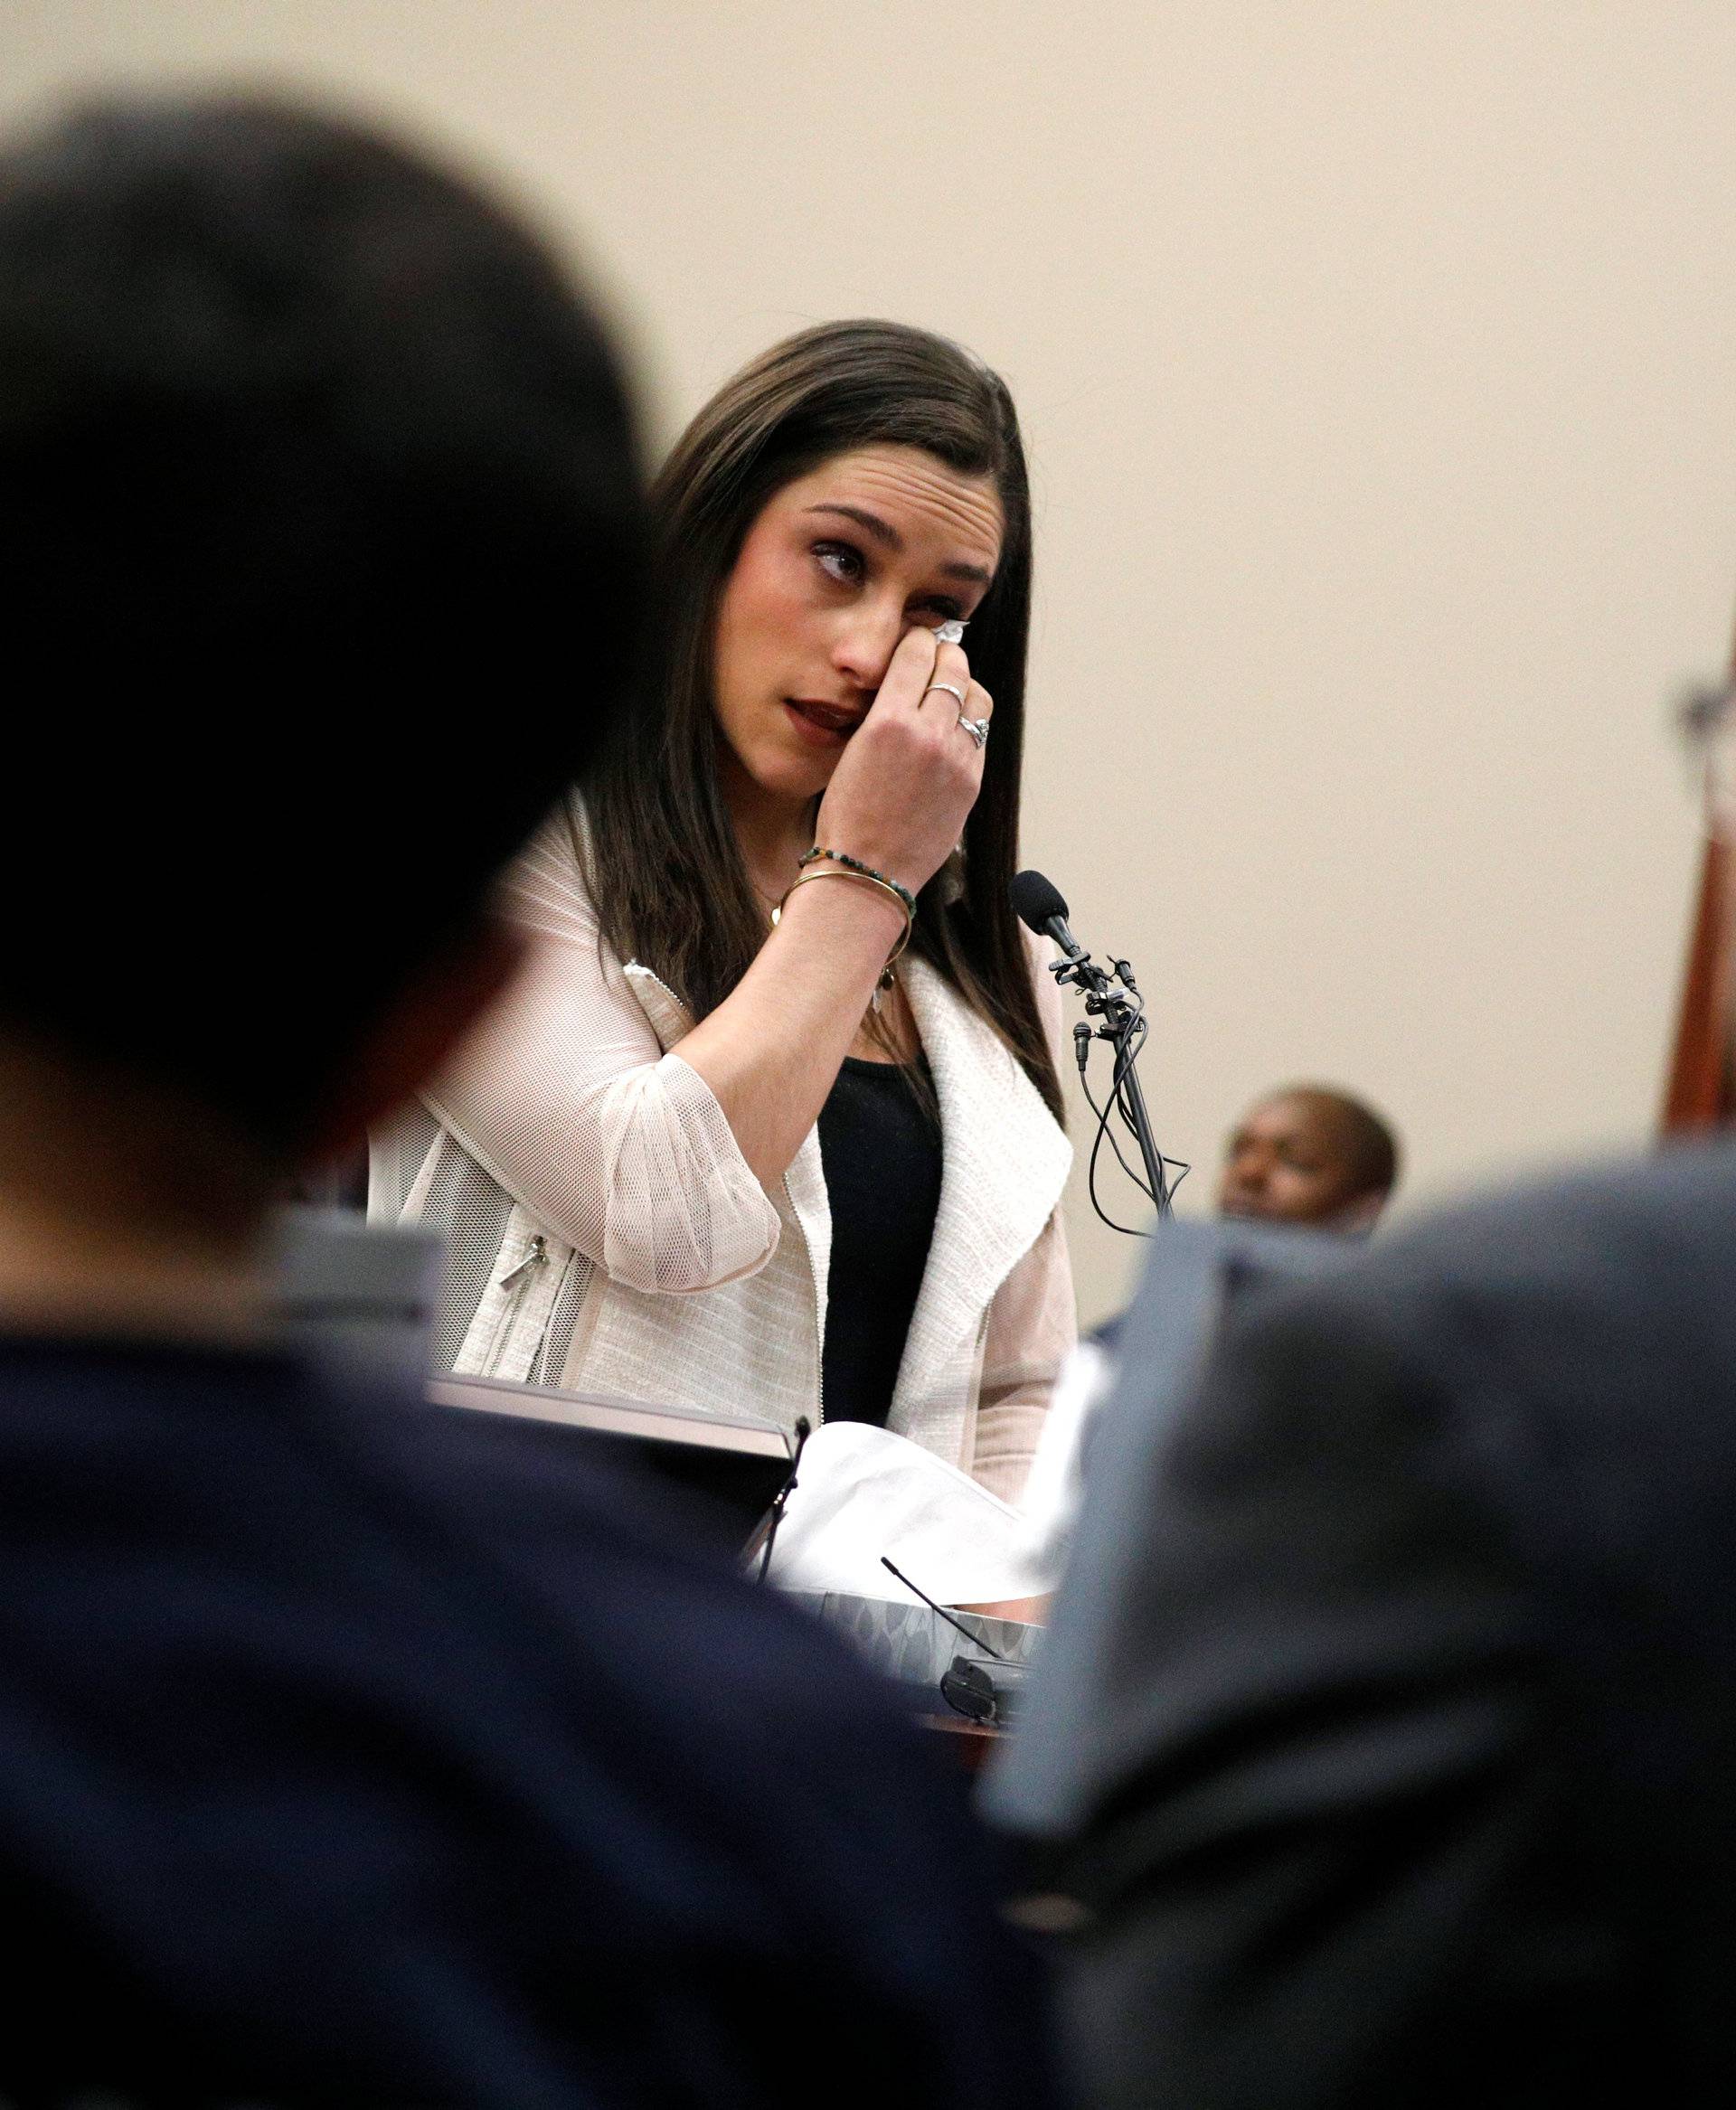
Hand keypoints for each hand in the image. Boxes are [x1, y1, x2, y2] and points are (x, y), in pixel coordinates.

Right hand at [813, 626, 992, 895]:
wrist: (867, 871)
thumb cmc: (847, 816)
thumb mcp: (852, 750)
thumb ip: (885, 711)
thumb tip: (908, 680)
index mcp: (890, 721)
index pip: (919, 652)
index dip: (919, 639)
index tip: (919, 638)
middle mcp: (928, 734)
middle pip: (954, 667)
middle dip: (946, 655)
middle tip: (939, 655)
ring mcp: (956, 759)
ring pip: (977, 697)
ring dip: (965, 685)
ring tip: (951, 689)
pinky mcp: (972, 782)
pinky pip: (980, 734)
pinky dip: (969, 723)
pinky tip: (952, 728)